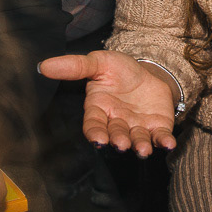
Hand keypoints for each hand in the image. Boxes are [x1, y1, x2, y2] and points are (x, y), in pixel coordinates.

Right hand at [39, 50, 178, 157]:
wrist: (148, 70)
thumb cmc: (119, 70)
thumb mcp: (98, 62)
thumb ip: (75, 66)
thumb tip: (43, 66)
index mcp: (99, 109)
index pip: (94, 124)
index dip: (95, 133)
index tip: (98, 140)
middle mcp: (117, 122)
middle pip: (115, 134)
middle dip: (118, 140)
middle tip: (121, 144)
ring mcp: (137, 127)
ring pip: (136, 140)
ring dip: (139, 146)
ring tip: (142, 149)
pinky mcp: (157, 127)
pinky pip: (160, 137)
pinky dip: (164, 142)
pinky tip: (168, 144)